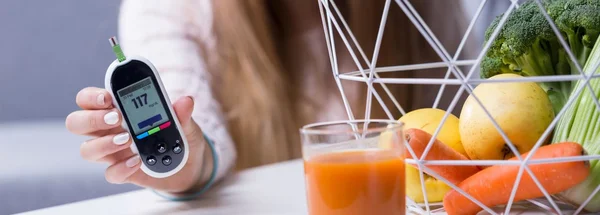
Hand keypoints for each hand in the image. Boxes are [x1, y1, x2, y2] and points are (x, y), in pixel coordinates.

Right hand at [66, 87, 210, 192]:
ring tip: (128, 141)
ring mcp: (113, 152)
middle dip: (91, 119)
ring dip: (104, 144)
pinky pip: (110, 173)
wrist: (190, 166)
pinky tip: (137, 162)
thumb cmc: (179, 137)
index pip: (89, 99)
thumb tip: (185, 101)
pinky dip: (121, 168)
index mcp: (118, 110)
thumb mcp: (185, 123)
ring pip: (87, 149)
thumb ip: (181, 113)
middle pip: (77, 122)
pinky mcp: (122, 172)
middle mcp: (109, 130)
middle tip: (116, 119)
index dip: (91, 97)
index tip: (107, 97)